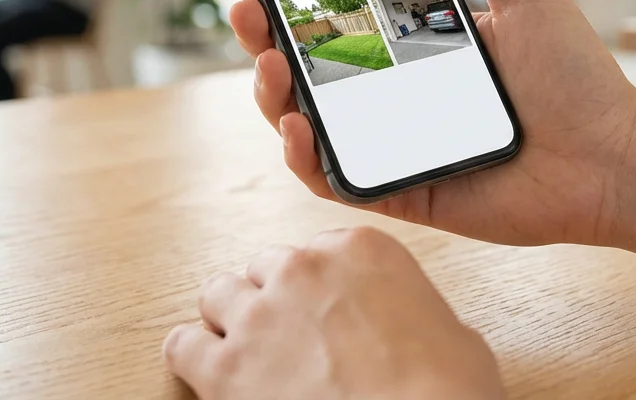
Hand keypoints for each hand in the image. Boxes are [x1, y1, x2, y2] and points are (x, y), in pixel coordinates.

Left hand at [164, 227, 504, 399]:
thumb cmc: (446, 392)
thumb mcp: (452, 333)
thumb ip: (412, 311)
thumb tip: (406, 328)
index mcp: (360, 251)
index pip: (318, 249)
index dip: (318, 284)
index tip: (320, 306)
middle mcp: (303, 271)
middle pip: (265, 267)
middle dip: (273, 299)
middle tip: (288, 335)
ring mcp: (260, 317)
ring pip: (218, 294)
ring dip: (230, 318)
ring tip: (244, 348)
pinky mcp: (226, 369)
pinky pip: (183, 345)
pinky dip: (191, 356)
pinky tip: (205, 370)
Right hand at [214, 0, 635, 246]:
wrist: (612, 159)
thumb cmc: (577, 78)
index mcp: (412, 38)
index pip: (331, 7)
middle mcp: (390, 88)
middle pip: (301, 57)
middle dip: (258, 26)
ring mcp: (387, 139)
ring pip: (301, 115)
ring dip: (268, 86)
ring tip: (267, 56)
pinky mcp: (395, 188)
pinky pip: (330, 175)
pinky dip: (302, 154)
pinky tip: (298, 123)